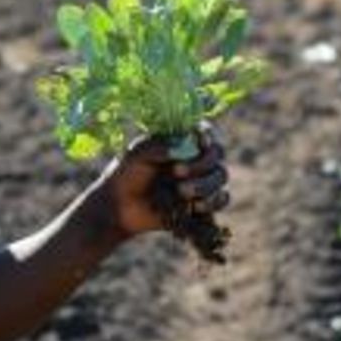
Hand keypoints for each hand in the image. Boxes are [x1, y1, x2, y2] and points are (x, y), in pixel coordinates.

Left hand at [90, 123, 229, 240]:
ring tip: (181, 192)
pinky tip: (195, 207)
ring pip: (221, 180)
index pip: (206, 133)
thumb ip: (157, 147)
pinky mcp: (201, 205)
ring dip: (206, 186)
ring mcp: (200, 183)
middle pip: (218, 158)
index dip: (208, 136)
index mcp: (182, 142)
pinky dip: (213, 203)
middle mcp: (196, 160)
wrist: (120, 207)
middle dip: (201, 166)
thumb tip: (181, 149)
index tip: (201, 143)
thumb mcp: (136, 154)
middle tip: (176, 172)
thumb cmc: (126, 173)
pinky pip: (220, 202)